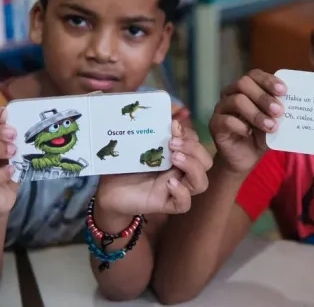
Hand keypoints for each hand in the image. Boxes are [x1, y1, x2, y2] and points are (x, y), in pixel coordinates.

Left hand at [95, 120, 212, 217]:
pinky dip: (181, 193)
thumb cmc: (122, 164)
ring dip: (193, 168)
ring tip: (175, 159)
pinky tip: (169, 183)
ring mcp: (174, 189)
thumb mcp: (136, 141)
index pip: (196, 143)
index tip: (173, 126)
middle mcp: (179, 171)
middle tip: (172, 143)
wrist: (107, 190)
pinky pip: (184, 204)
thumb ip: (152, 126)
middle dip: (194, 149)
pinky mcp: (164, 204)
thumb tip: (173, 109)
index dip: (190, 135)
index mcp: (175, 154)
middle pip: (206, 162)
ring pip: (201, 183)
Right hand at [209, 69, 285, 174]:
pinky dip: (241, 126)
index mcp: (246, 88)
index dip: (268, 80)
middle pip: (244, 83)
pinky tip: (250, 133)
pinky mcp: (215, 124)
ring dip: (256, 113)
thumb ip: (278, 112)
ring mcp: (221, 108)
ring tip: (270, 127)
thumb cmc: (260, 135)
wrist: (246, 158)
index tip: (283, 91)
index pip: (254, 75)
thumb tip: (292, 105)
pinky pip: (226, 120)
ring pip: (236, 100)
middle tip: (279, 111)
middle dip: (263, 97)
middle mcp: (231, 94)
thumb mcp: (273, 121)